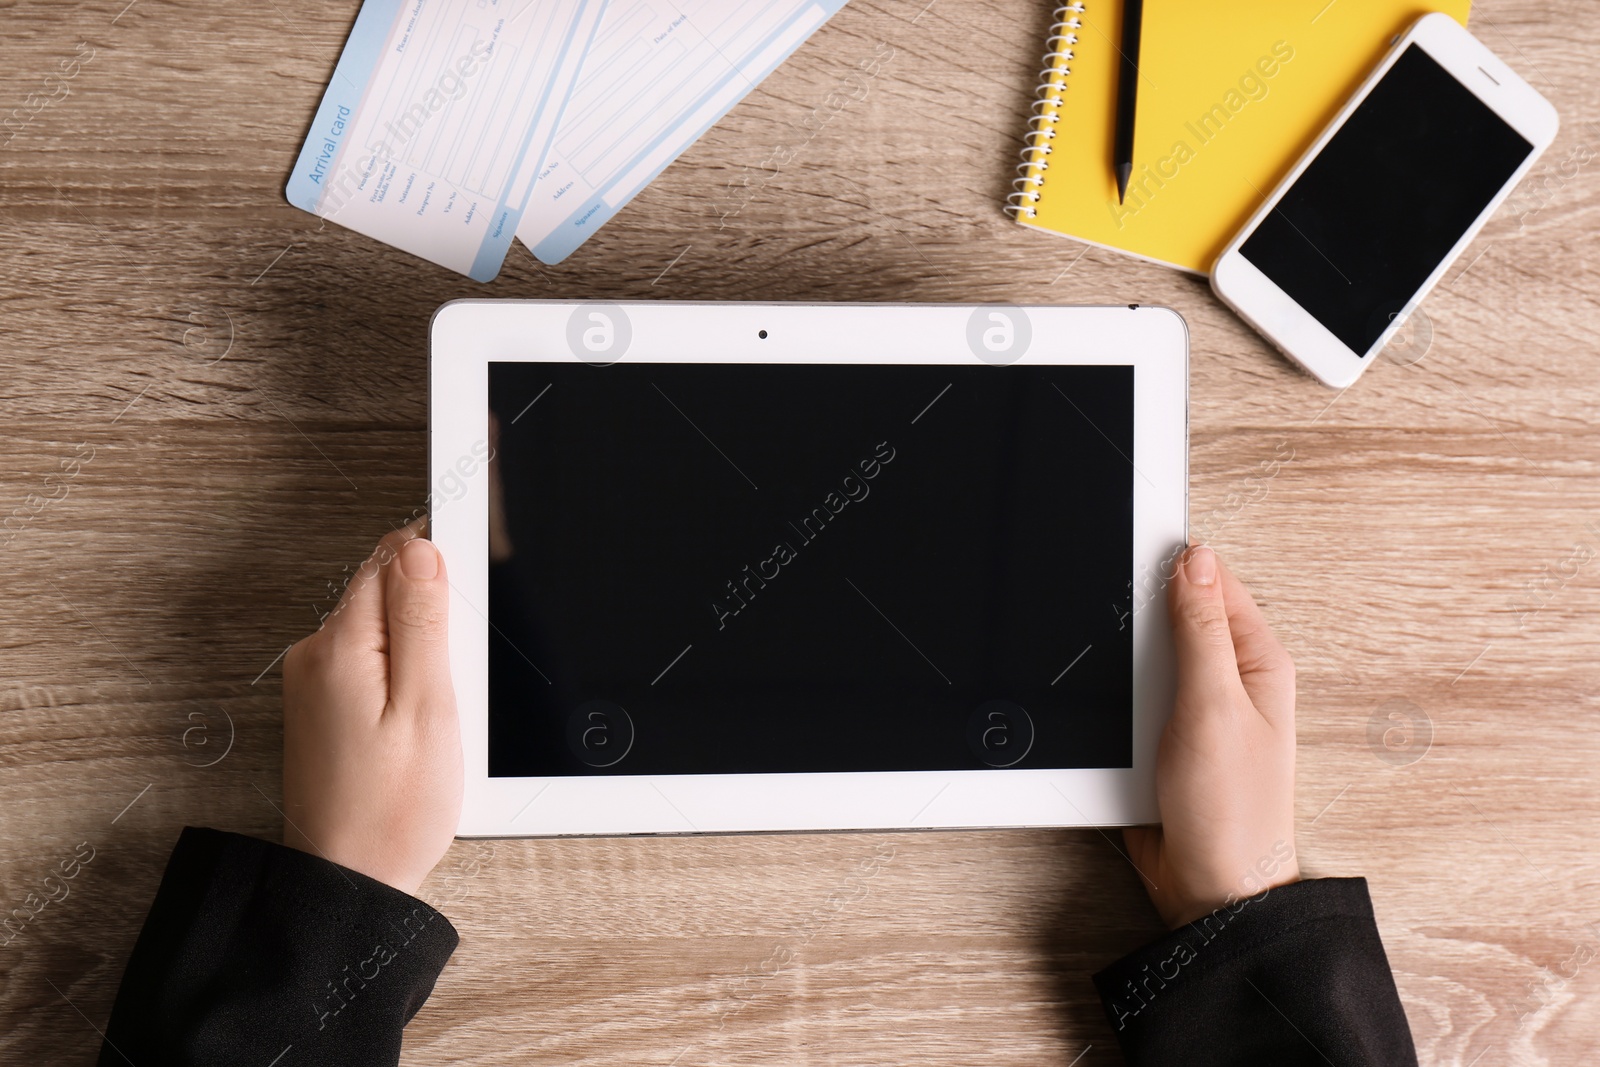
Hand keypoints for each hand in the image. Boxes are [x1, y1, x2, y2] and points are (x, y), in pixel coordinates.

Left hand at [281, 522, 462, 895]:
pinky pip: (372, 658)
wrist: (349, 879)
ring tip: (445, 700)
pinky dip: (405, 670)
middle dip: (435, 604)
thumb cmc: (392, 809)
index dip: (441, 554)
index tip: (481, 572)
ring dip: (423, 642)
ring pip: (382, 623)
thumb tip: (421, 548)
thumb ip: (422, 622)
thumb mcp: (427, 707)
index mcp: (342, 646)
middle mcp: (317, 655)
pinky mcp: (324, 704)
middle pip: (386, 586)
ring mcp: (316, 681)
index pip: (392, 555)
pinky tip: (423, 714)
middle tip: (465, 665)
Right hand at [1124, 545, 1298, 927]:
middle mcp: (1229, 680)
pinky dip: (1112, 704)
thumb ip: (1201, 630)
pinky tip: (1106, 718)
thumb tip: (1195, 559)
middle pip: (1171, 617)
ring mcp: (1194, 709)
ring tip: (1121, 697)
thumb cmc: (1232, 810)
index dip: (1172, 565)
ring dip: (1121, 669)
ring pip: (1142, 659)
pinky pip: (1126, 701)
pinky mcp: (1161, 738)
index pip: (1215, 582)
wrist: (1208, 889)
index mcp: (1258, 661)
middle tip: (1121, 643)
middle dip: (1136, 623)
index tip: (1131, 554)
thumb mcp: (1213, 706)